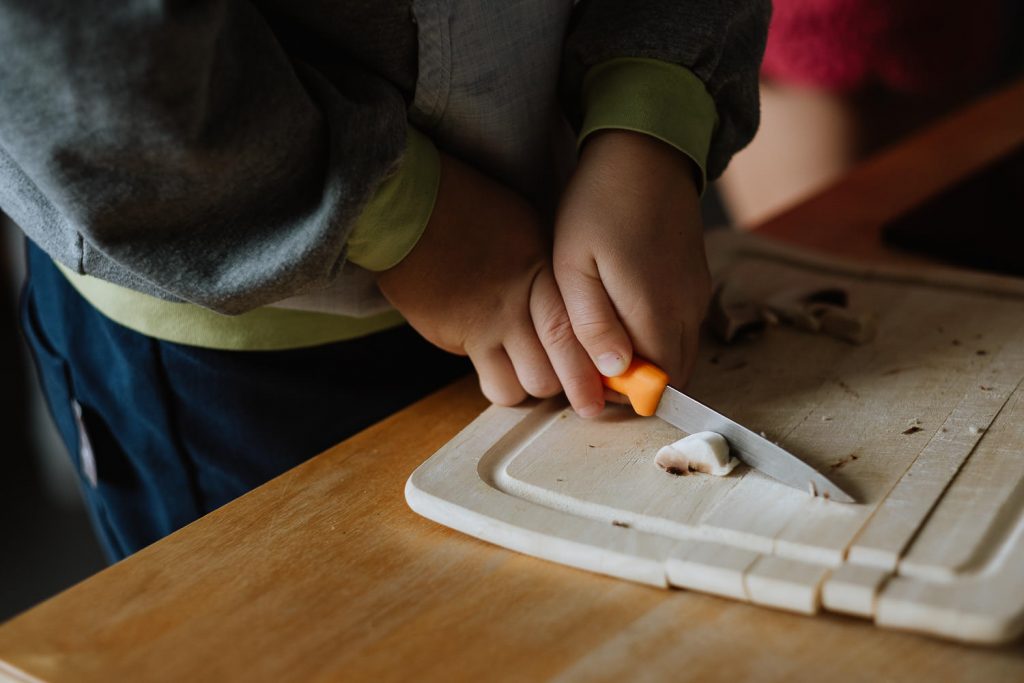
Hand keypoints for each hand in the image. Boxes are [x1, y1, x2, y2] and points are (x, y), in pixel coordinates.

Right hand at [378, 154, 601, 412]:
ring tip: (534, 375)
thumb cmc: (464, 210)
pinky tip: (501, 369)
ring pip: (526, 384)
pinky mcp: (457, 340)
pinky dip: (500, 382)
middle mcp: (519, 301)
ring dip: (534, 386)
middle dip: (577, 389)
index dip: (599, 358)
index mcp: (542, 268)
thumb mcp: (523, 226)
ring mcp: (487, 324)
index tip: (615, 376)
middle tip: (587, 401)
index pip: (580, 325)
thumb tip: (573, 301)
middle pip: (561, 364)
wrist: (405, 211)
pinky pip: (489, 380)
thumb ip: (548, 267)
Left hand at [553, 130, 711, 395]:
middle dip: (637, 384)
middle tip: (595, 362)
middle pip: (674, 377)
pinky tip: (625, 312)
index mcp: (655, 311)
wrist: (645, 152)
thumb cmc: (598, 205)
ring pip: (682, 355)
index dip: (623, 396)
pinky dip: (660, 338)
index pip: (653, 386)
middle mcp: (688, 311)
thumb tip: (615, 374)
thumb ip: (592, 324)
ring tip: (606, 335)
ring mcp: (699, 296)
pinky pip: (685, 329)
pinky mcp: (700, 283)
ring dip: (649, 361)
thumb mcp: (574, 265)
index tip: (591, 381)